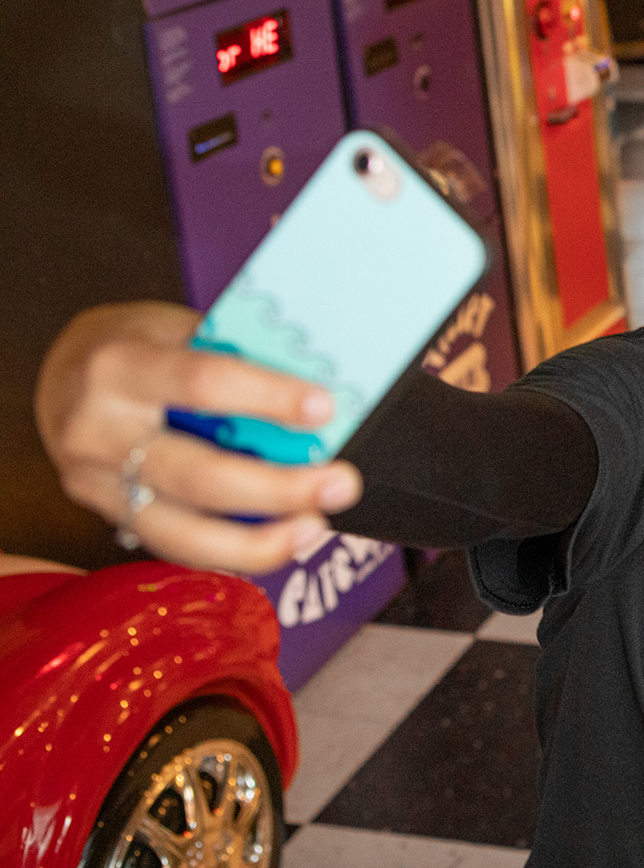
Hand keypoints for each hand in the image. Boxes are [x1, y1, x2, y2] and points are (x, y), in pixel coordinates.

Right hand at [33, 302, 361, 573]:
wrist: (64, 375)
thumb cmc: (139, 345)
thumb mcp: (179, 329)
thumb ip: (239, 359)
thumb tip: (321, 396)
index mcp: (121, 365)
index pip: (202, 382)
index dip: (267, 398)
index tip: (324, 410)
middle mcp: (99, 428)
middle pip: (198, 473)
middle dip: (277, 487)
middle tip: (340, 485)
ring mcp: (96, 481)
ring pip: (183, 530)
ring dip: (259, 540)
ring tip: (314, 529)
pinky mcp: (107, 514)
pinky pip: (175, 546)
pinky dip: (232, 553)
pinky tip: (278, 545)